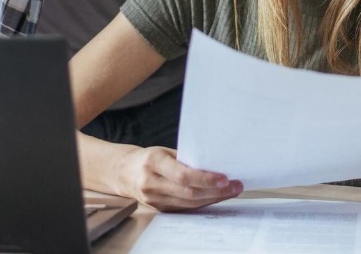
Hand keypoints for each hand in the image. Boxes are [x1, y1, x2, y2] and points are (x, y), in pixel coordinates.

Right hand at [119, 146, 242, 210]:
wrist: (124, 173)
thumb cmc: (149, 158)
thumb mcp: (164, 151)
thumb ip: (185, 158)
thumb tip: (214, 163)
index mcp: (153, 163)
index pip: (182, 175)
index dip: (205, 179)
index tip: (224, 178)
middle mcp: (152, 183)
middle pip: (189, 193)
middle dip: (216, 191)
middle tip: (236, 186)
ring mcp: (155, 200)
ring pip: (190, 203)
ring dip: (214, 198)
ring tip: (232, 191)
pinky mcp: (160, 209)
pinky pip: (186, 208)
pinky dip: (204, 203)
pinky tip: (217, 197)